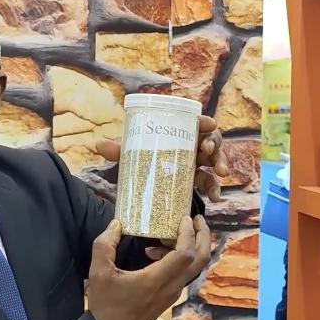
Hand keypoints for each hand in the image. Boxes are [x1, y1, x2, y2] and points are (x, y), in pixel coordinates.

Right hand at [88, 216, 211, 319]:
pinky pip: (183, 273)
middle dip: (203, 236)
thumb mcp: (99, 272)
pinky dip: (180, 258)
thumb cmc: (105, 304)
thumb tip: (116, 224)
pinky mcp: (169, 297)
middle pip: (201, 259)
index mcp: (157, 280)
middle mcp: (171, 287)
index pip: (185, 254)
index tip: (184, 217)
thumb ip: (105, 245)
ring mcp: (173, 293)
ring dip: (191, 246)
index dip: (189, 233)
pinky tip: (155, 252)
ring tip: (173, 231)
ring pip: (194, 267)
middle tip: (197, 218)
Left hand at [95, 115, 228, 202]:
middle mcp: (190, 147)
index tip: (208, 123)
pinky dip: (215, 189)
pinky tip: (215, 198)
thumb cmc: (141, 162)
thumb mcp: (131, 157)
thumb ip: (118, 151)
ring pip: (215, 160)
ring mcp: (196, 164)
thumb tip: (98, 145)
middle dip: (214, 143)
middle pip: (210, 139)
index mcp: (178, 135)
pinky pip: (210, 183)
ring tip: (221, 173)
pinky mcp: (197, 182)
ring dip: (221, 163)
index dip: (204, 121)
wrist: (144, 187)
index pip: (195, 123)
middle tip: (208, 150)